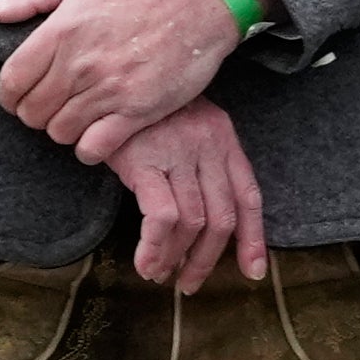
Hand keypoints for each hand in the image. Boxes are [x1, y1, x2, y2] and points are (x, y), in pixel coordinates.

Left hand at [0, 0, 243, 162]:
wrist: (201, 1)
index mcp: (60, 32)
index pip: (11, 82)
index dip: (9, 97)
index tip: (20, 98)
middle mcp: (80, 63)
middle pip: (32, 112)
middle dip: (35, 115)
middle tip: (52, 108)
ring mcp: (109, 89)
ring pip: (60, 133)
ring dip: (63, 130)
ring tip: (76, 118)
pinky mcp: (137, 111)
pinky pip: (94, 148)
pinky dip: (89, 149)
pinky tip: (96, 136)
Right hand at [110, 98, 268, 292]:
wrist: (107, 76)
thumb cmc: (139, 105)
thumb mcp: (181, 122)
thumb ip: (197, 158)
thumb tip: (198, 212)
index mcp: (223, 136)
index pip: (248, 195)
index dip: (253, 238)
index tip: (253, 270)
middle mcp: (208, 146)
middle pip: (222, 216)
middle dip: (208, 259)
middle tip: (189, 283)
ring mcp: (178, 154)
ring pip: (193, 222)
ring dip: (177, 258)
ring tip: (159, 275)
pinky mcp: (144, 162)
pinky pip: (162, 217)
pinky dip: (156, 247)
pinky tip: (145, 263)